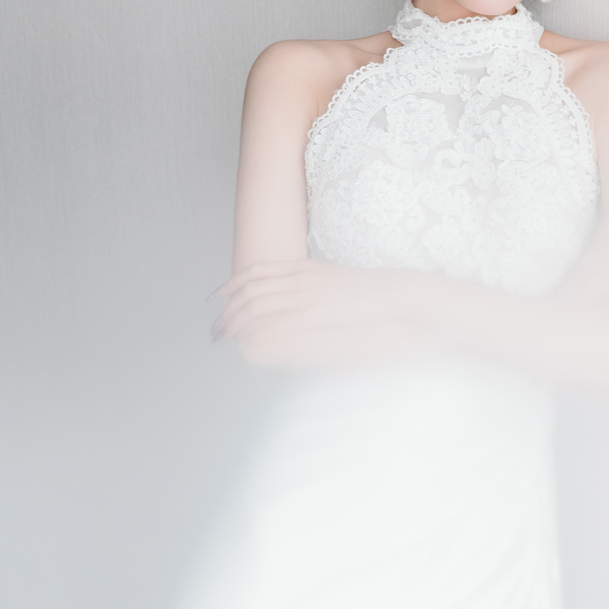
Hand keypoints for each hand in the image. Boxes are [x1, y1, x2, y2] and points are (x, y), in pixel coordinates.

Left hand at [211, 259, 430, 372]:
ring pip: (255, 306)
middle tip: (216, 327)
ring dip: (234, 322)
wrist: (393, 292)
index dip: (231, 283)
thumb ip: (314, 283)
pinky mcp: (313, 313)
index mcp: (303, 267)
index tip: (218, 296)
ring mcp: (305, 294)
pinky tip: (246, 342)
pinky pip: (274, 322)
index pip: (256, 270)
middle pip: (249, 289)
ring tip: (224, 338)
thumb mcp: (336, 278)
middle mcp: (298, 278)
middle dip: (226, 309)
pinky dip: (255, 332)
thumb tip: (303, 293)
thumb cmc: (371, 289)